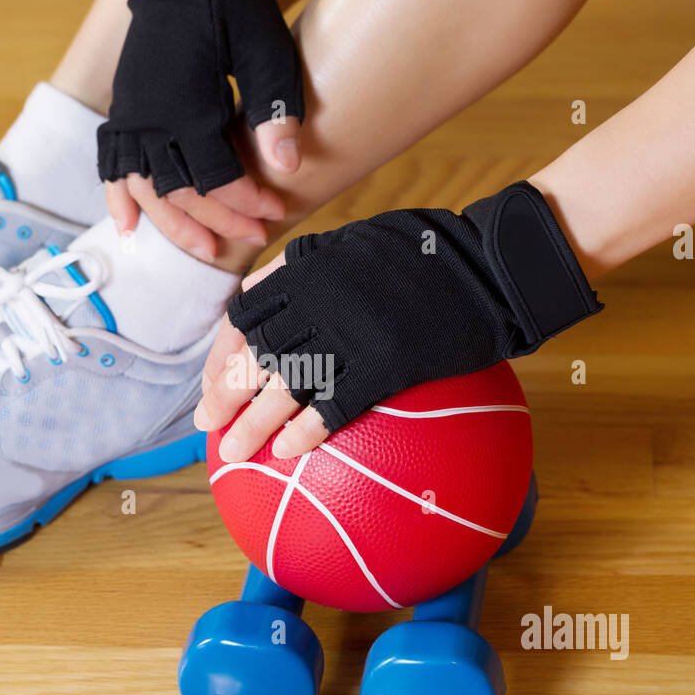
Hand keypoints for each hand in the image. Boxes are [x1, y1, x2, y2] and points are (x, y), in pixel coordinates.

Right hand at [99, 0, 303, 257]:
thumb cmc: (231, 7)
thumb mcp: (266, 52)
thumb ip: (273, 110)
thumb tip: (286, 166)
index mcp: (186, 108)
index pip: (216, 177)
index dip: (245, 200)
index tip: (274, 209)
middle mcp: (150, 120)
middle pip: (180, 192)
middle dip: (218, 220)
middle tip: (252, 236)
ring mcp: (132, 116)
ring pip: (145, 188)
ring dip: (172, 224)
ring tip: (203, 249)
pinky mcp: (125, 109)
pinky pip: (112, 164)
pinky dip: (117, 197)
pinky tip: (127, 226)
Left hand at [196, 183, 604, 459]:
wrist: (488, 264)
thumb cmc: (423, 252)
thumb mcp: (351, 241)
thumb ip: (302, 265)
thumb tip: (257, 292)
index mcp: (306, 270)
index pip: (243, 315)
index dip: (219, 351)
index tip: (210, 378)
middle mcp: (316, 302)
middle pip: (253, 356)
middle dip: (222, 393)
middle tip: (206, 424)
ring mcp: (349, 334)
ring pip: (284, 387)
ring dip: (252, 425)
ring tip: (232, 454)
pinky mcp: (384, 363)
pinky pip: (335, 405)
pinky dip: (307, 431)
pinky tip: (290, 451)